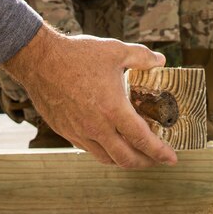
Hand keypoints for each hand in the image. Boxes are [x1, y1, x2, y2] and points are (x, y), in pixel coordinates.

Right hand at [3, 26, 176, 169]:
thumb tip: (161, 61)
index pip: (142, 140)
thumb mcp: (115, 50)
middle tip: (158, 159)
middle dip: (146, 163)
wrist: (39, 60)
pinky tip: (111, 142)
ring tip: (136, 154)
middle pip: (126, 158)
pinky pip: (89, 150)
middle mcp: (96, 127)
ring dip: (125, 160)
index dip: (160, 152)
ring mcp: (79, 132)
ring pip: (106, 158)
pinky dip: (105, 152)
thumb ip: (142, 57)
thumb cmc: (77, 55)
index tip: (172, 158)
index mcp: (113, 109)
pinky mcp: (66, 131)